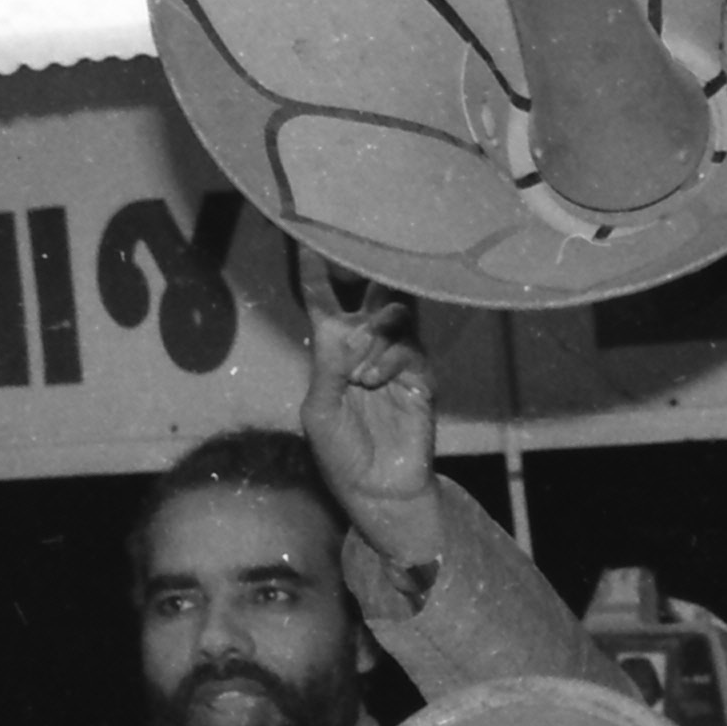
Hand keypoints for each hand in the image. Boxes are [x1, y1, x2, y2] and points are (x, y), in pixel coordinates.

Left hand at [296, 247, 444, 552]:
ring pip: (393, 314)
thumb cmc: (341, 454)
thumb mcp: (320, 409)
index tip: (305, 234)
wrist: (376, 491)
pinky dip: (388, 361)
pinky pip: (408, 348)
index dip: (316, 268)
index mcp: (333, 349)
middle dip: (363, 274)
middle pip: (370, 291)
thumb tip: (343, 327)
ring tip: (359, 373)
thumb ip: (327, 367)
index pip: (324, 298)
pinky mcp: (422, 375)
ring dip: (372, 335)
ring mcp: (397, 358)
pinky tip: (373, 382)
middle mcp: (367, 345)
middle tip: (358, 264)